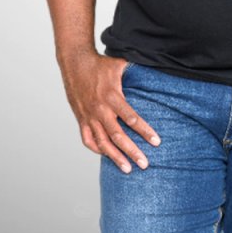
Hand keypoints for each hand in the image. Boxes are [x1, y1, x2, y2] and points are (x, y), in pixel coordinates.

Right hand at [59, 51, 160, 173]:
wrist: (75, 63)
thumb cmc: (101, 64)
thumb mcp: (121, 65)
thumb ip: (137, 72)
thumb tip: (157, 72)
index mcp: (112, 96)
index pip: (131, 118)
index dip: (144, 131)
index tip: (156, 142)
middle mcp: (100, 110)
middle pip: (117, 136)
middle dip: (132, 151)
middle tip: (145, 164)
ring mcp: (89, 116)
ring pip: (102, 142)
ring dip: (115, 157)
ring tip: (128, 169)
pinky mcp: (81, 119)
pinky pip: (88, 139)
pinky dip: (97, 149)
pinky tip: (107, 155)